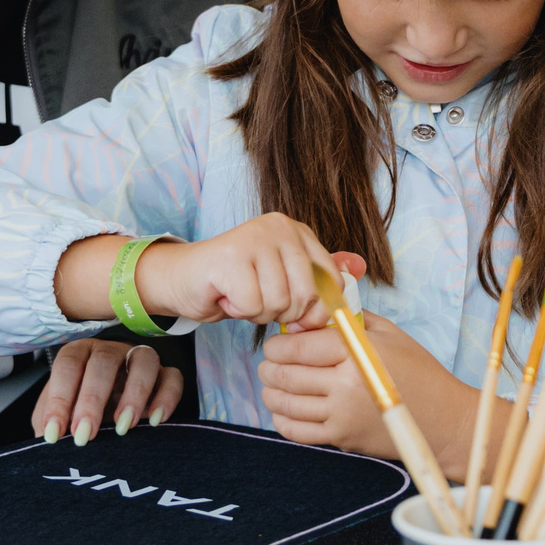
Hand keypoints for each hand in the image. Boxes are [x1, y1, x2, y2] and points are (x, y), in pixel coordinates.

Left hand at [31, 339, 183, 444]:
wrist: (109, 420)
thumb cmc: (81, 413)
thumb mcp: (60, 418)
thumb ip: (49, 422)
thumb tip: (45, 438)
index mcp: (80, 354)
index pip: (68, 365)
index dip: (59, 398)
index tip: (54, 434)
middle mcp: (110, 352)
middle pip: (103, 361)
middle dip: (92, 399)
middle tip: (84, 435)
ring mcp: (140, 361)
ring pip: (143, 360)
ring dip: (134, 393)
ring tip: (123, 427)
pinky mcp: (166, 376)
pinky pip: (173, 378)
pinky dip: (166, 398)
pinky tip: (155, 421)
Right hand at [135, 215, 363, 328]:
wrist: (184, 280)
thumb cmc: (236, 283)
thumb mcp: (282, 279)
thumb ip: (318, 276)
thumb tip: (360, 267)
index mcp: (296, 230)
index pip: (330, 279)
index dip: (316, 309)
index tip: (297, 317)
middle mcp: (278, 226)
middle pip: (306, 294)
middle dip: (284, 313)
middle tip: (261, 303)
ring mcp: (254, 238)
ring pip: (279, 302)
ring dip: (259, 313)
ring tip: (242, 296)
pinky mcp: (231, 256)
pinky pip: (253, 305)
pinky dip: (239, 311)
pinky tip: (227, 296)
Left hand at [259, 311, 484, 464]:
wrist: (444, 421)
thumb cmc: (420, 372)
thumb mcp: (390, 334)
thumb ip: (350, 320)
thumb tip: (312, 313)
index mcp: (356, 353)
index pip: (299, 346)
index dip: (278, 344)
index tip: (274, 343)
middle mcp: (345, 385)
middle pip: (286, 374)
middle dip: (269, 367)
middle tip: (268, 362)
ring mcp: (342, 415)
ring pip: (286, 404)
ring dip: (271, 392)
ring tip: (272, 384)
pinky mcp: (342, 439)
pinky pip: (297, 432)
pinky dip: (282, 420)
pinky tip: (283, 409)